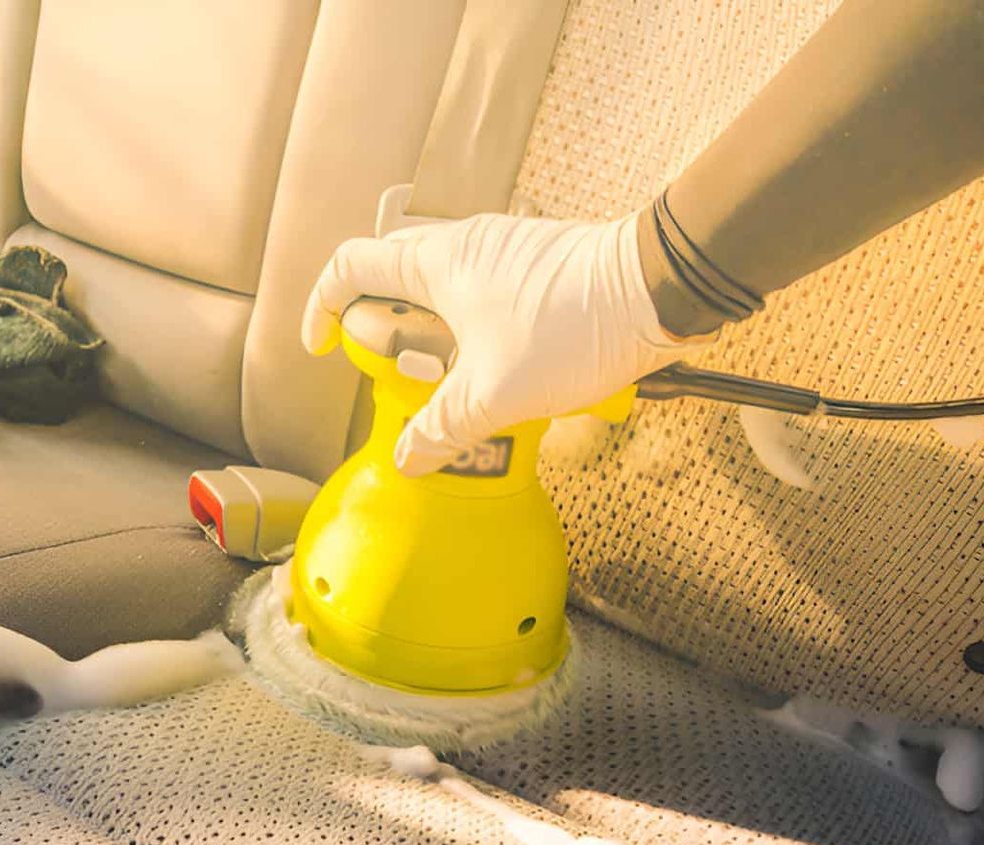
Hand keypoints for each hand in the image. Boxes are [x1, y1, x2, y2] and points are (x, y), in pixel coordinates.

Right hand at [301, 213, 699, 474]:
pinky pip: (487, 298)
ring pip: (445, 294)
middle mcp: (465, 246)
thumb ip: (441, 429)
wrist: (661, 289)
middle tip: (405, 381)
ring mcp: (504, 252)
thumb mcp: (494, 395)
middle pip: (394, 282)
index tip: (323, 348)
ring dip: (440, 343)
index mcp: (437, 263)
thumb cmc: (574, 327)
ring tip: (465, 389)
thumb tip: (408, 458)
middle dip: (389, 337)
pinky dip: (480, 337)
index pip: (349, 266)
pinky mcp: (538, 267)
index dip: (323, 307)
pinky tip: (510, 377)